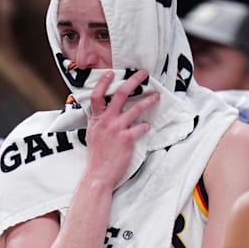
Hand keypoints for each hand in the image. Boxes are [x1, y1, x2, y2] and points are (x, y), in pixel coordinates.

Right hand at [85, 70, 158, 187]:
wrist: (98, 174)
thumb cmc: (97, 155)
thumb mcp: (91, 133)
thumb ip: (96, 120)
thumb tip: (99, 111)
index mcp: (96, 118)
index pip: (97, 95)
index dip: (103, 82)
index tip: (111, 73)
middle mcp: (106, 120)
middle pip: (121, 93)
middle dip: (134, 81)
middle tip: (143, 74)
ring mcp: (117, 128)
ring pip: (136, 108)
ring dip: (149, 100)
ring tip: (156, 96)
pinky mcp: (127, 138)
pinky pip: (142, 127)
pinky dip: (146, 126)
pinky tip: (147, 127)